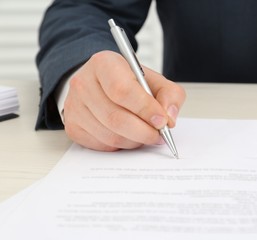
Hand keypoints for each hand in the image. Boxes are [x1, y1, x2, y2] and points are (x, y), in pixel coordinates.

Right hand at [63, 50, 185, 150]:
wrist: (100, 84)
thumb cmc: (129, 82)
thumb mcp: (154, 80)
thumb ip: (170, 95)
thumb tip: (169, 118)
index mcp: (104, 64)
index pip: (122, 90)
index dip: (145, 109)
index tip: (162, 121)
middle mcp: (83, 83)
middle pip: (115, 118)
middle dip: (143, 132)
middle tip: (158, 135)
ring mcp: (74, 106)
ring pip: (110, 136)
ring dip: (134, 141)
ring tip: (145, 134)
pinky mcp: (73, 126)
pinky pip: (102, 145)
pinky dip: (121, 146)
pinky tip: (128, 136)